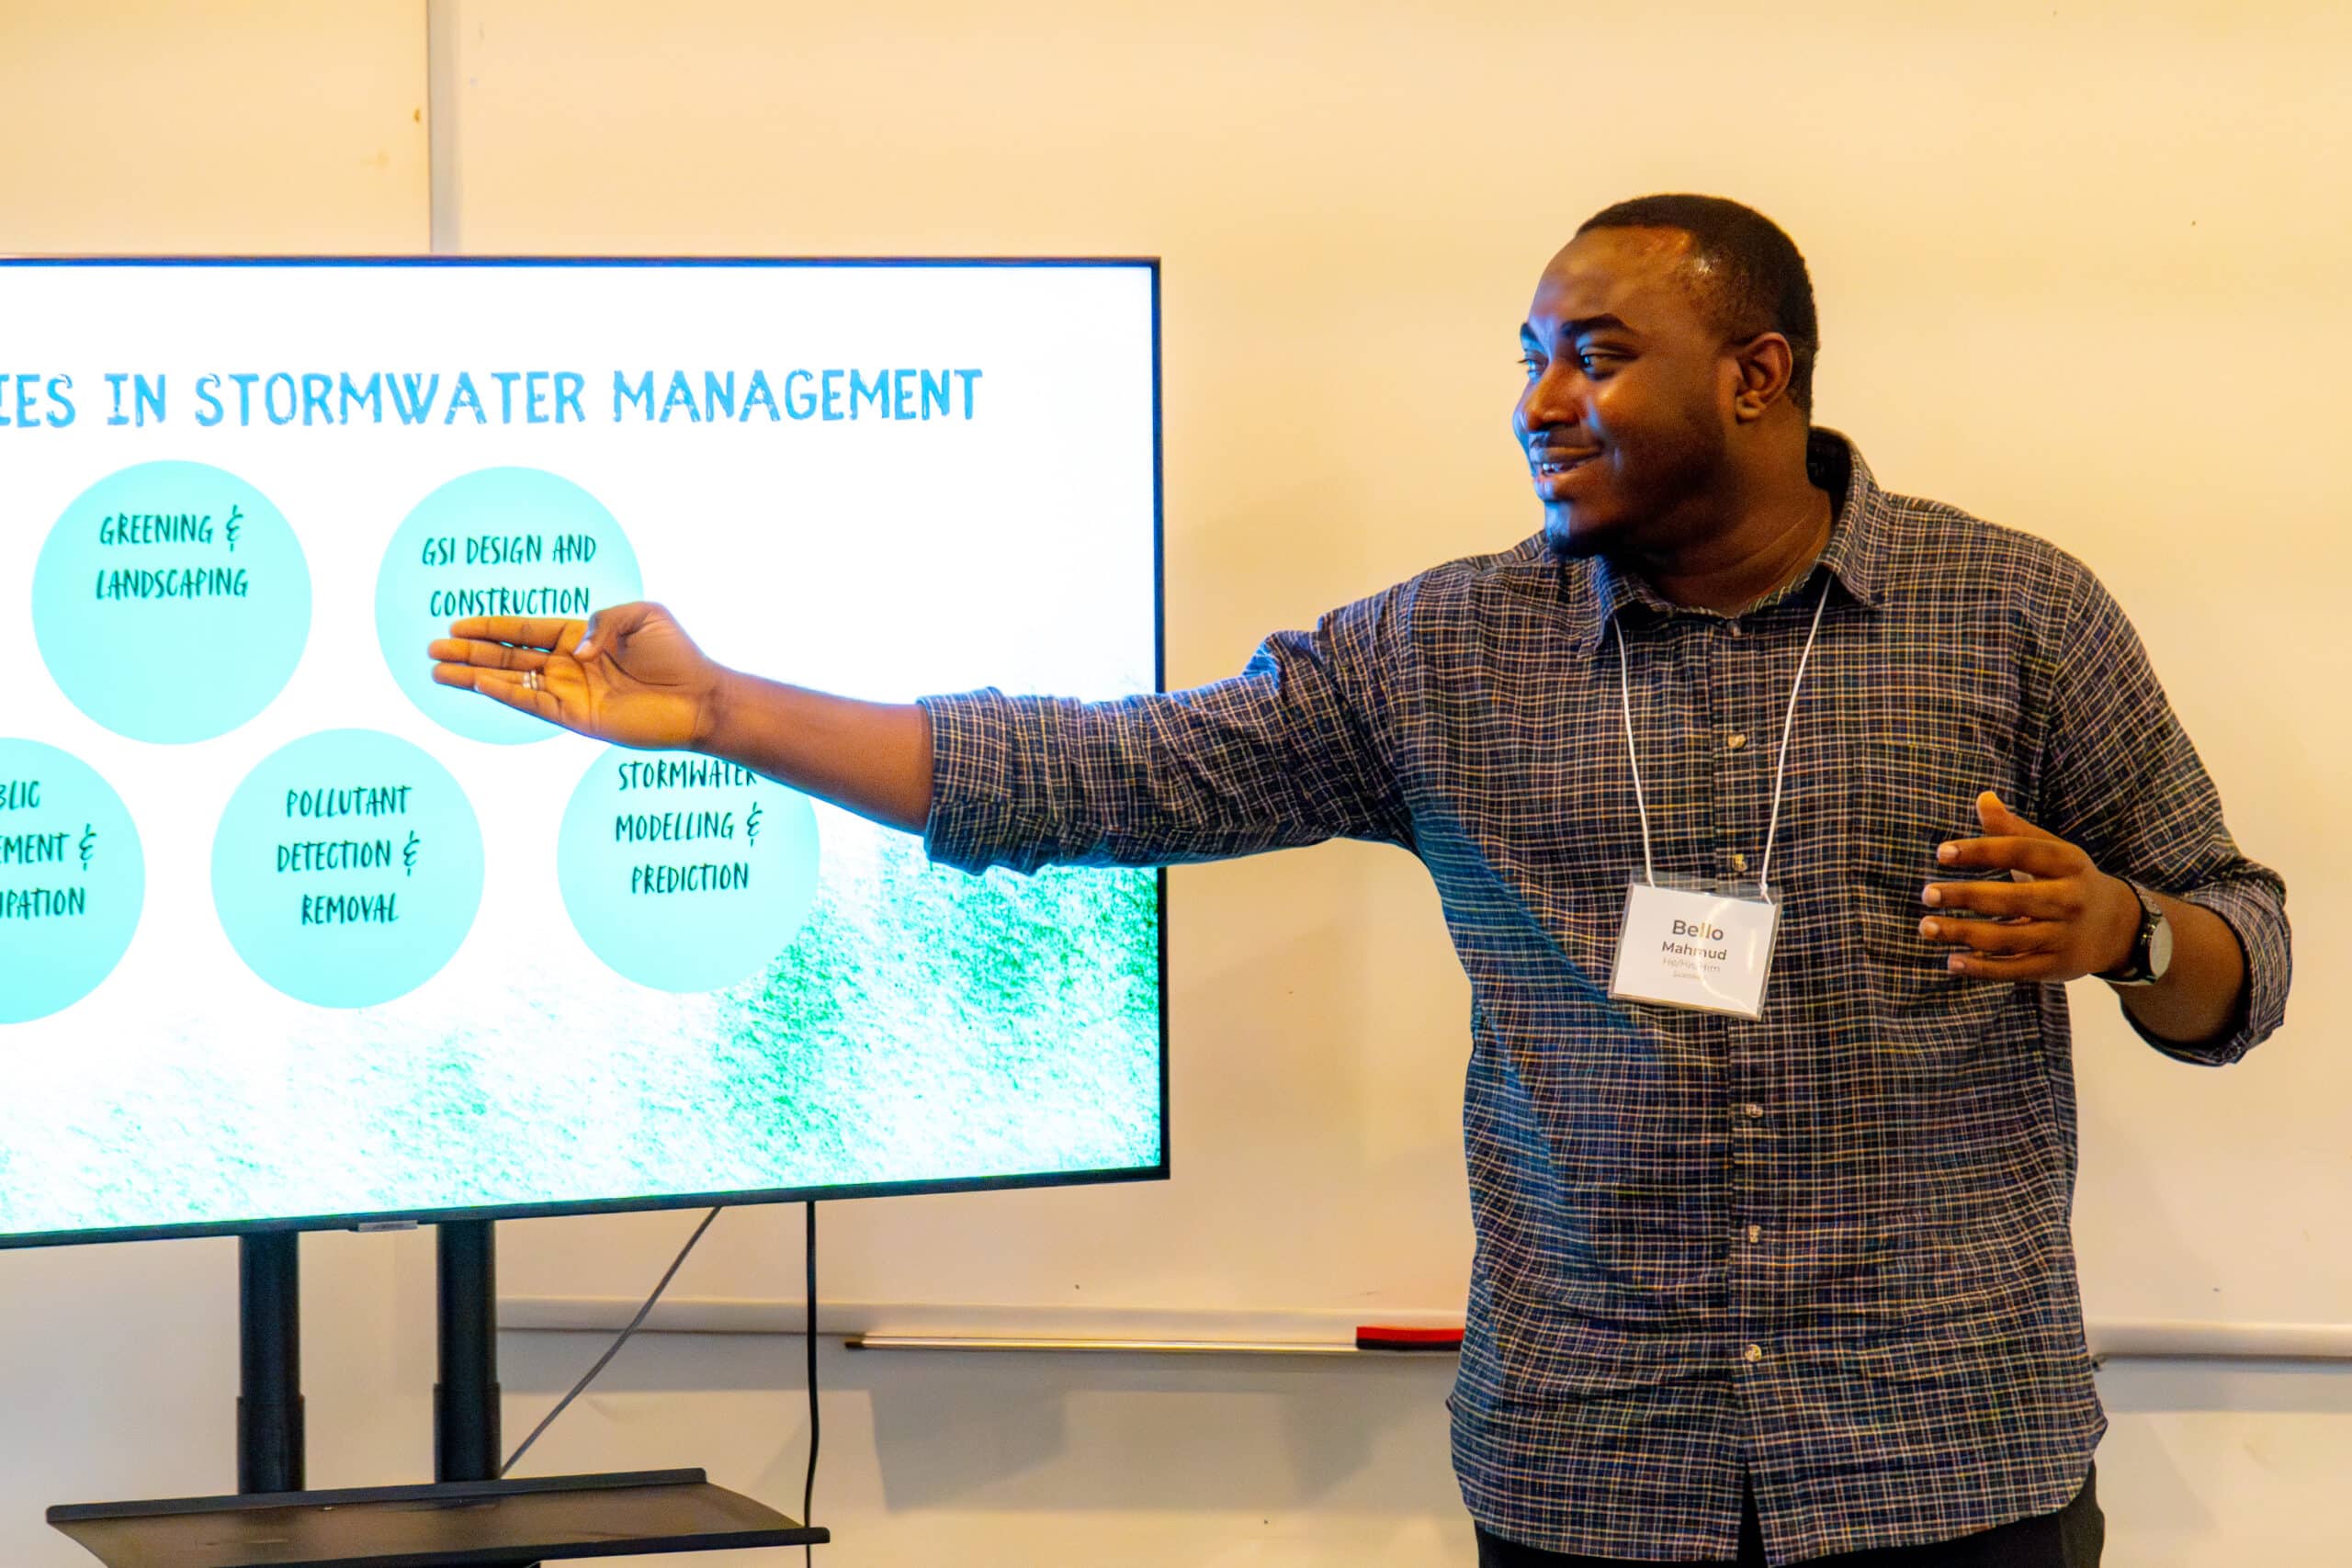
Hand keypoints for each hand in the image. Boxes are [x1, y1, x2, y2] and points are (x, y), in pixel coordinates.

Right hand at [428, 602, 727, 750]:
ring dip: (473, 675)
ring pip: (511, 681)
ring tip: (437, 670)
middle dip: (469, 652)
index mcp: (580, 638)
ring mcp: (570, 692)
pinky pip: (532, 704)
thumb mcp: (642, 615)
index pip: (524, 631)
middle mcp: (569, 666)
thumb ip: (600, 619)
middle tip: (431, 649)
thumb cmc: (677, 656)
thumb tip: (570, 647)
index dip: (490, 627)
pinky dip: (505, 693)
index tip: (456, 625)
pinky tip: (476, 683)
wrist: (700, 698)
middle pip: (507, 657)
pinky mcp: (577, 717)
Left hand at [1917, 792, 2140, 982]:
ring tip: (1926, 927)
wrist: (2117, 927)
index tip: (1941, 853)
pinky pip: (2015, 969)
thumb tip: (1982, 798)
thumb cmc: (2067, 880)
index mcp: (2067, 863)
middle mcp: (2068, 900)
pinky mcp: (2056, 967)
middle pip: (2012, 898)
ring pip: (2008, 937)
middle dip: (1965, 896)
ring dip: (1963, 933)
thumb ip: (2013, 830)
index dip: (1980, 851)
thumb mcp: (2051, 851)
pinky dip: (1982, 968)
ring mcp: (2063, 936)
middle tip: (1926, 894)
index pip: (2020, 852)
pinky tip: (1951, 961)